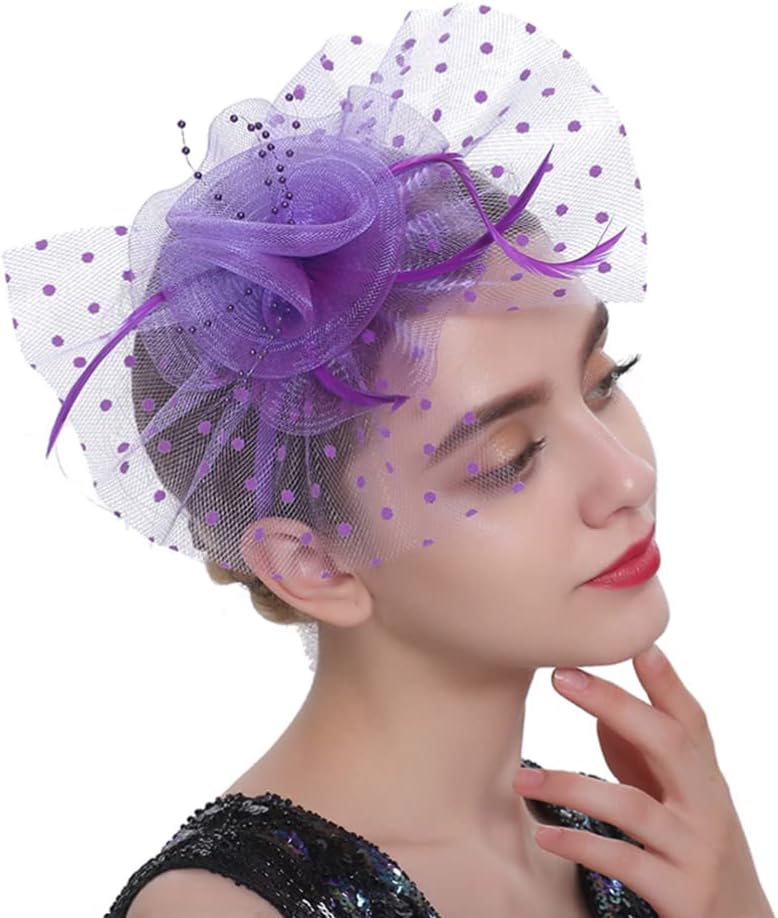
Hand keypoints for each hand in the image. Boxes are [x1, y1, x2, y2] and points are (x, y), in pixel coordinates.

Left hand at [511, 645, 773, 917]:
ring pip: (632, 806)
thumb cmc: (689, 846)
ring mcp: (696, 850)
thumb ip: (642, 750)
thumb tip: (598, 699)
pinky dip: (581, 844)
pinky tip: (545, 834)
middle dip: (613, 703)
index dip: (665, 679)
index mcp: (704, 775)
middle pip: (667, 741)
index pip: (689, 717)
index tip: (638, 642)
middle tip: (559, 677)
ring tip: (523, 780)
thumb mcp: (674, 794)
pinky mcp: (681, 894)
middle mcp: (708, 805)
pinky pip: (623, 861)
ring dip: (569, 786)